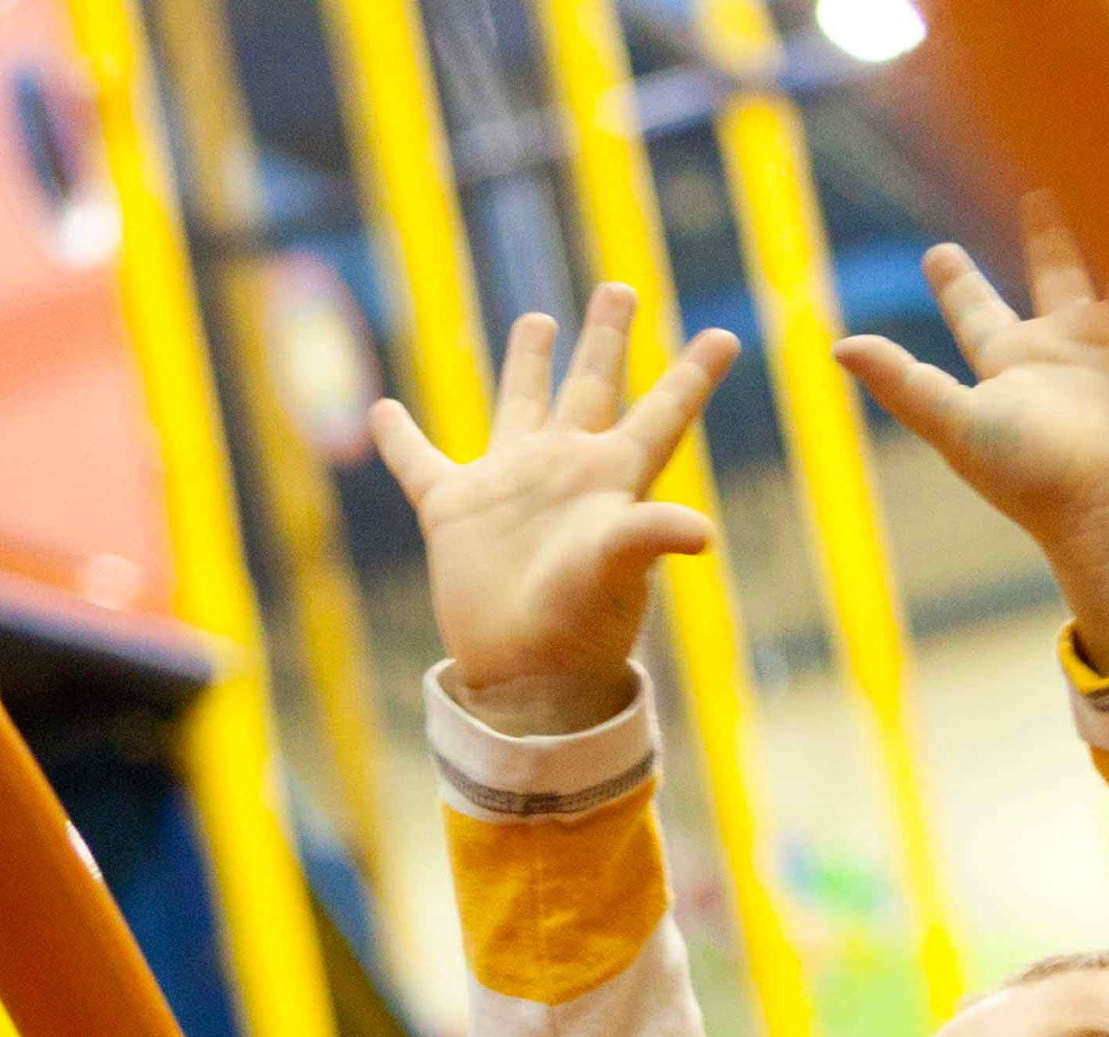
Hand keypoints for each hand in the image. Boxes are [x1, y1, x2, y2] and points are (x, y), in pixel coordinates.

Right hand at [370, 285, 737, 736]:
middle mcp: (565, 471)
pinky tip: (382, 409)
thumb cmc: (579, 628)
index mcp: (612, 479)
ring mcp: (510, 487)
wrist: (525, 677)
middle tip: (621, 288)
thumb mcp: (617, 573)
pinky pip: (420, 464)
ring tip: (541, 318)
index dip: (693, 375)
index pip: (663, 414)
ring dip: (528, 361)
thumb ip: (649, 536)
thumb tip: (702, 532)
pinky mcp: (455, 511)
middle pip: (592, 386)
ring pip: (519, 404)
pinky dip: (399, 438)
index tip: (726, 336)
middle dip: (606, 338)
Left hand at [835, 198, 1108, 668]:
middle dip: (1046, 234)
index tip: (936, 253)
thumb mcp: (959, 428)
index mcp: (1011, 365)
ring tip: (1108, 169)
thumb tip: (838, 346)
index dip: (956, 283)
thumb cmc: (1035, 477)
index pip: (976, 311)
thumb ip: (904, 384)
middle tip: (1038, 190)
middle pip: (1051, 274)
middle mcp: (1065, 348)